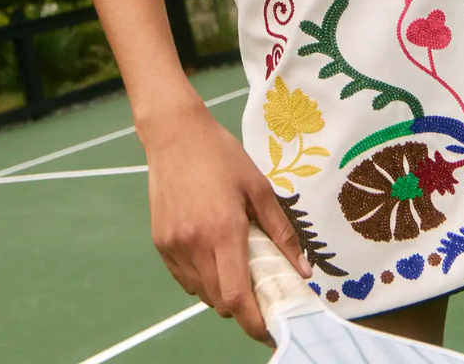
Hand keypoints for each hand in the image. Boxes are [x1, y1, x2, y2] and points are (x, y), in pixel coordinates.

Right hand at [142, 100, 311, 343]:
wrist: (175, 135)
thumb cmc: (222, 156)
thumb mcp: (259, 188)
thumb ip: (281, 232)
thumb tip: (303, 271)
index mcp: (224, 230)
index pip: (236, 297)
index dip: (253, 322)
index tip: (270, 329)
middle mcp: (195, 245)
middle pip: (219, 301)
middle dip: (242, 305)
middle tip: (259, 288)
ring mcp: (174, 246)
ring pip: (201, 293)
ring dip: (221, 291)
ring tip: (235, 263)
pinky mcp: (160, 244)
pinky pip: (185, 278)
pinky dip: (202, 278)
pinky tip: (211, 251)